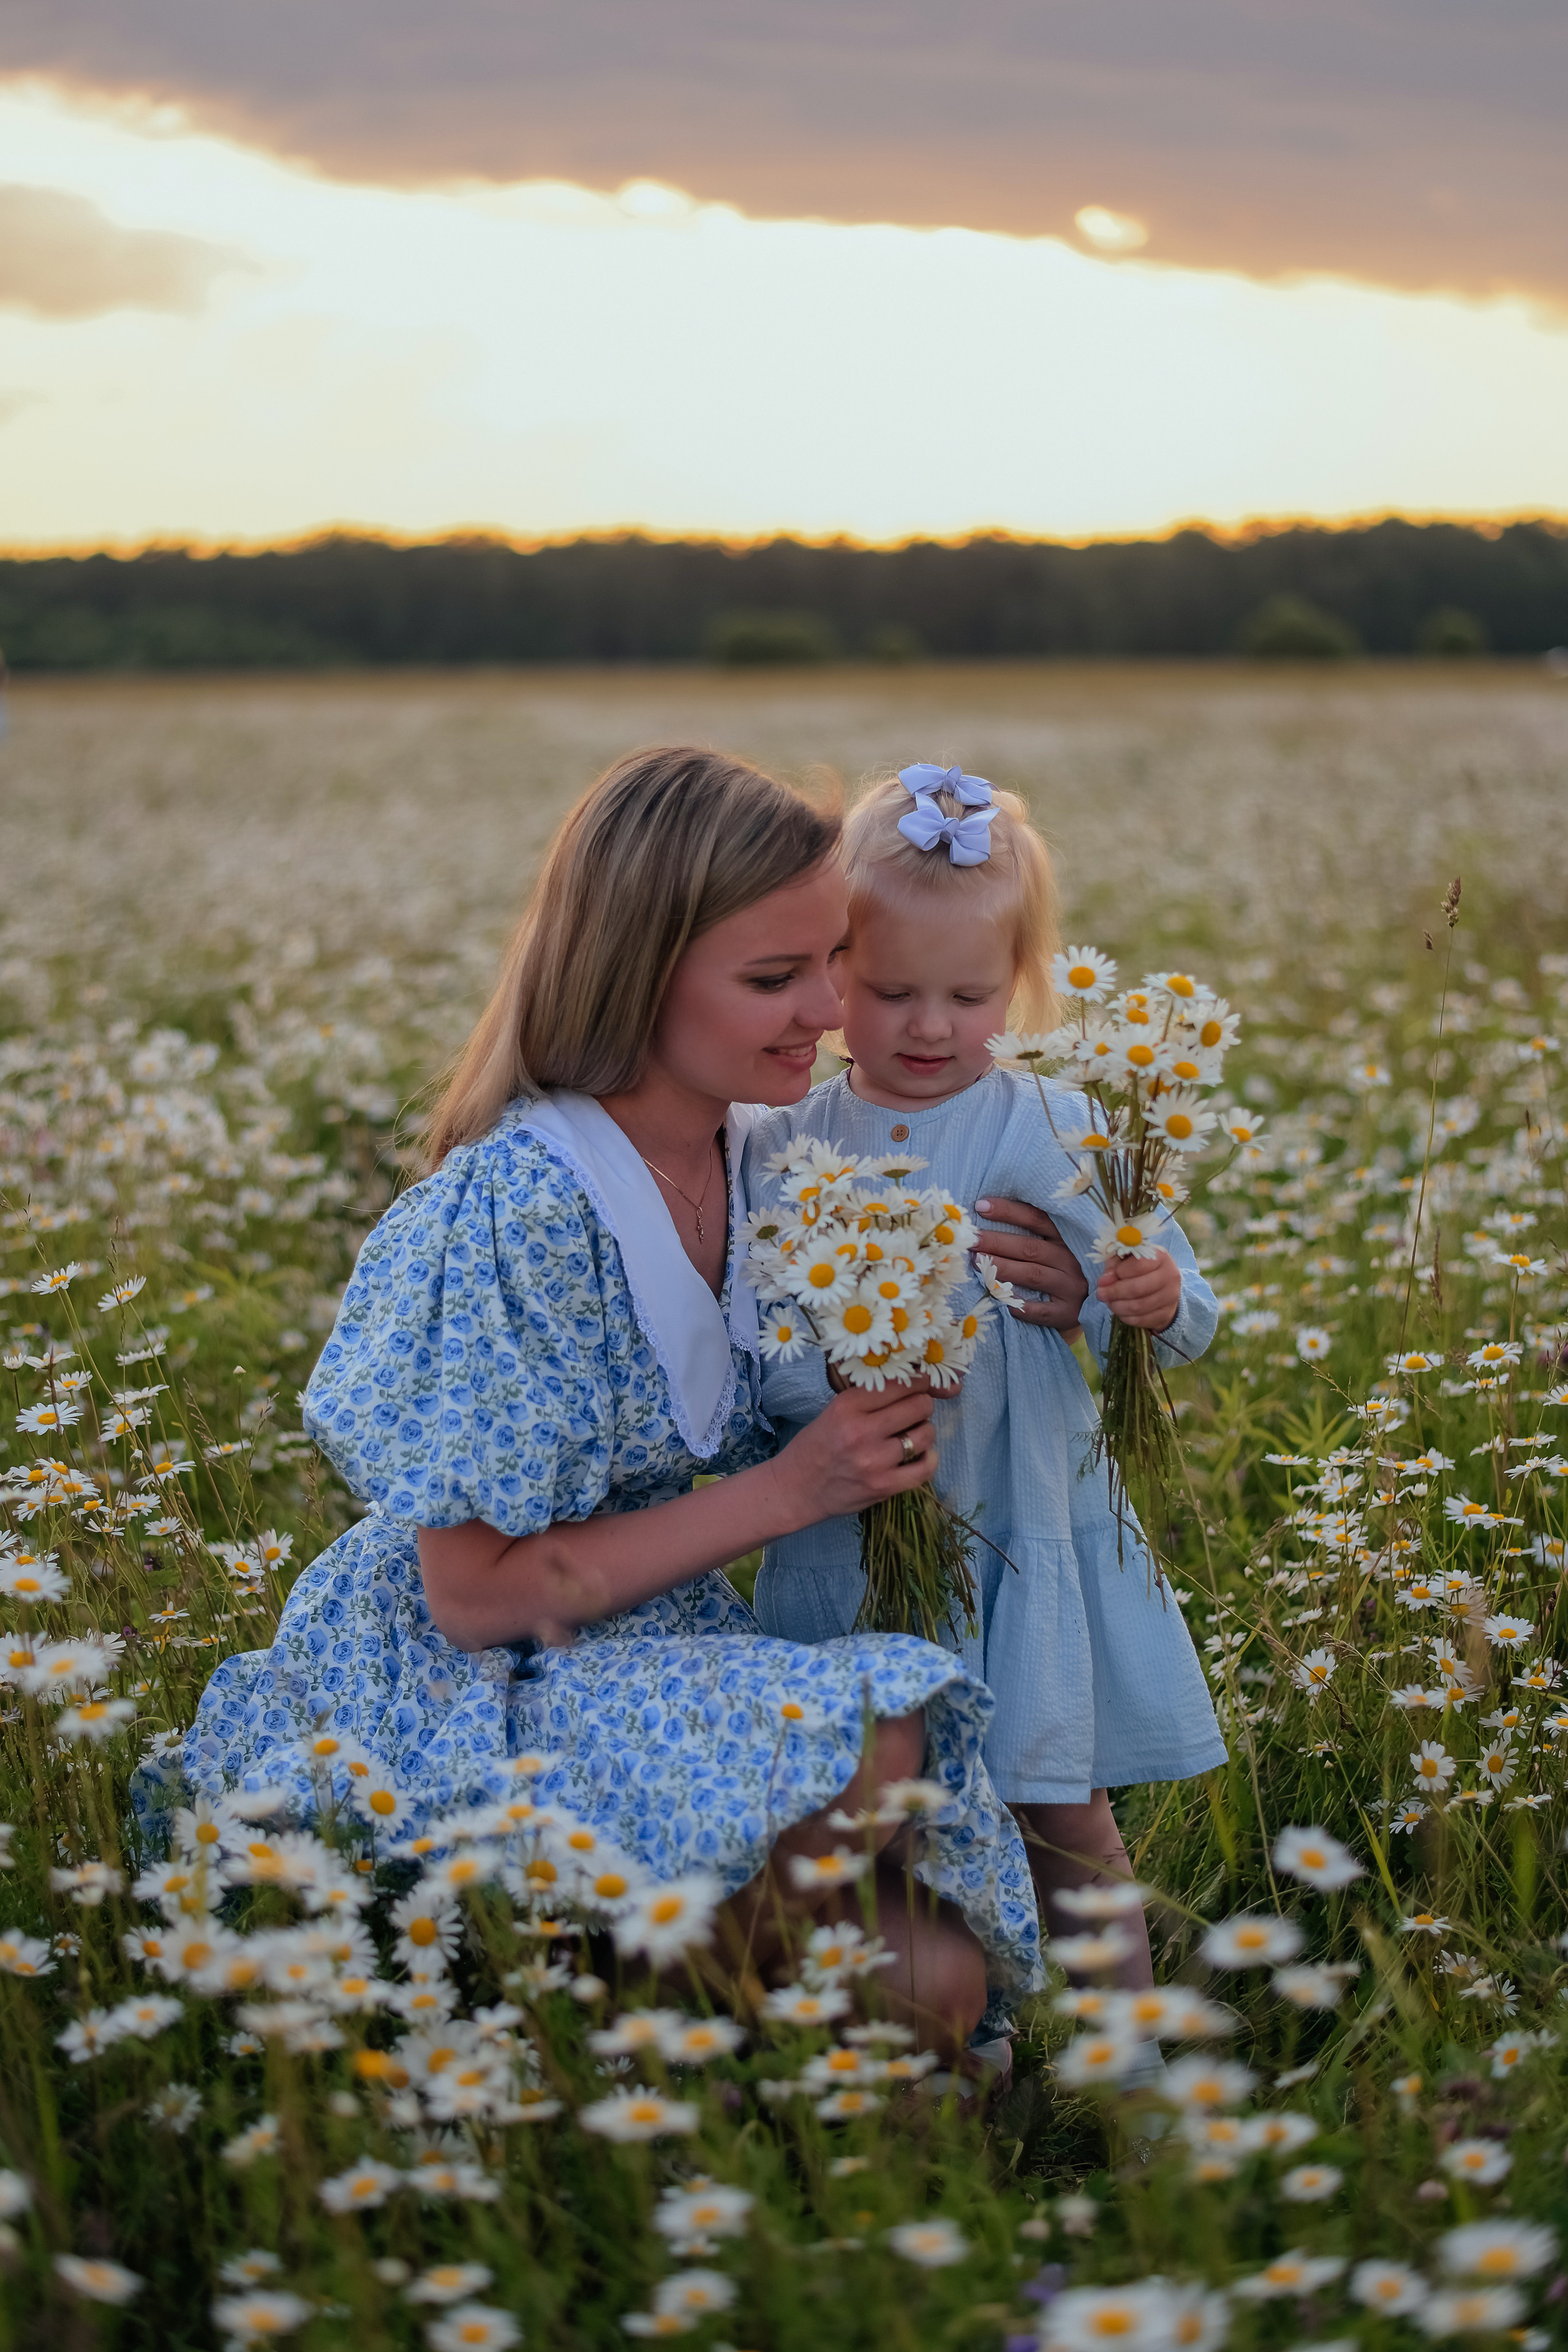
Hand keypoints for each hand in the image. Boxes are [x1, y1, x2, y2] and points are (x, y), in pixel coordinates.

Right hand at [778, 1380, 936, 1520]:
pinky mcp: (883, 1486)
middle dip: (923, 1404)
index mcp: (847, 1406)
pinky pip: (925, 1469)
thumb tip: (916, 1384)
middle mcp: (862, 1431)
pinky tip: (920, 1455)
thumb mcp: (834, 1411)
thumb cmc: (816, 1446)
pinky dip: (929, 1459)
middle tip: (916, 1410)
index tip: (921, 1385)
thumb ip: (870, 1399)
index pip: (900, 1383)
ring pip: (925, 1434)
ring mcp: (874, 1461)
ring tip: (913, 1434)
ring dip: (924, 1431)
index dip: (918, 1381)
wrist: (795, 1489)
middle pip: (919, 1406)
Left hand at [973, 1197, 1090, 1330]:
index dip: (1009, 1211)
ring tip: (978, 1265)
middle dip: (998, 1242)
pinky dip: (1023, 1307)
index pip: (1037, 1219)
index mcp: (1063, 1240)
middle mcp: (1069, 1261)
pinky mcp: (1068, 1313)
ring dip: (1004, 1268)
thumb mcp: (1049, 1251)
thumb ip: (1026, 1238)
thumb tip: (984, 1221)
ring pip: (1034, 1275)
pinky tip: (1004, 1303)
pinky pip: (1043, 1311)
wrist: (1084, 1308)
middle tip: (972, 1241)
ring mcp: (1070, 1287)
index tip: (981, 1206)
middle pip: (1030, 1247)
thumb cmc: (1055, 1274)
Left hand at [1097, 1247, 1180, 1330]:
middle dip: (1114, 1292)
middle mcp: (1170, 1275)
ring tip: (1109, 1302)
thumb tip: (1104, 1282)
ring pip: (1138, 1307)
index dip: (1119, 1272)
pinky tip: (1120, 1311)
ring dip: (1117, 1306)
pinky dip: (1125, 1317)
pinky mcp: (1166, 1314)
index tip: (1105, 1278)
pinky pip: (1141, 1320)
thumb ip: (1114, 1266)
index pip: (1139, 1264)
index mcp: (1160, 1256)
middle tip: (1101, 1293)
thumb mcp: (1127, 1260)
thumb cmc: (1141, 1269)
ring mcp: (1170, 1297)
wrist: (1164, 1287)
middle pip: (1137, 1288)